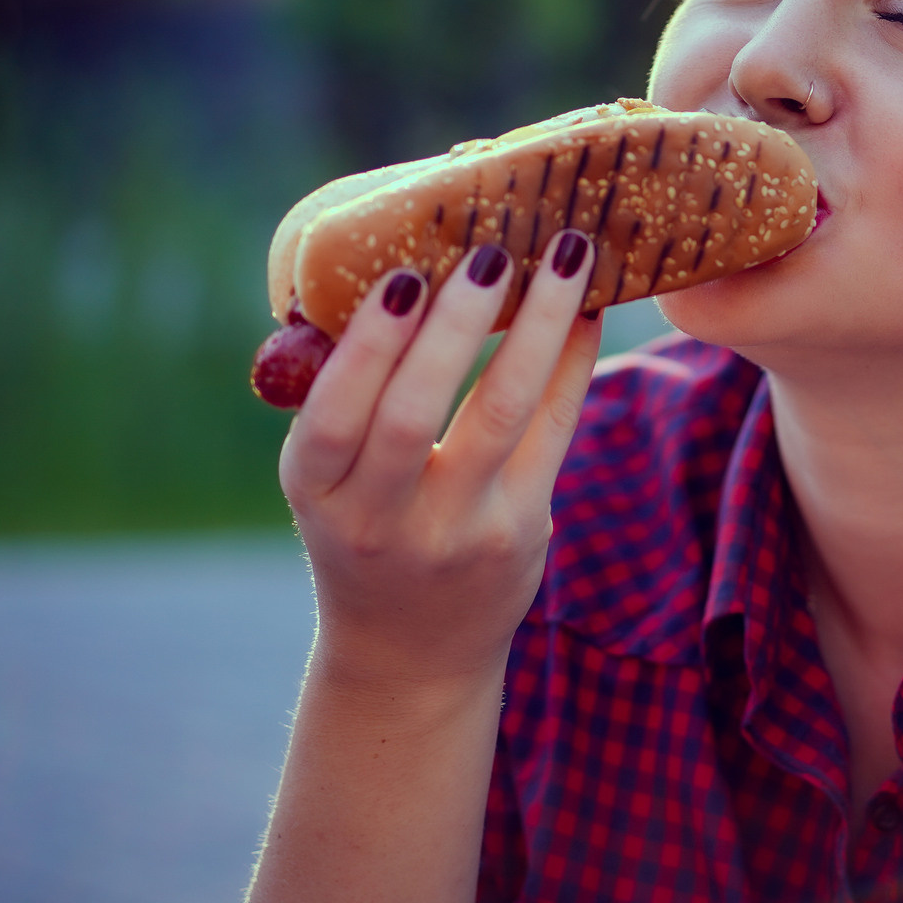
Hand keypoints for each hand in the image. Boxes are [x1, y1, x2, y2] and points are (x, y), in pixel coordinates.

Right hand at [277, 232, 603, 692]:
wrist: (411, 651)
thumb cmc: (366, 527)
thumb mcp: (330, 479)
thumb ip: (350, 398)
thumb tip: (399, 260)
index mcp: (316, 491)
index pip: (333, 415)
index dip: (369, 347)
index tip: (403, 275)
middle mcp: (380, 518)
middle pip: (416, 414)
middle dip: (455, 326)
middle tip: (490, 251)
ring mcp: (456, 530)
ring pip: (502, 415)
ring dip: (537, 326)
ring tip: (567, 255)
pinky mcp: (520, 531)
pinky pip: (553, 431)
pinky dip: (570, 361)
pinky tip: (586, 309)